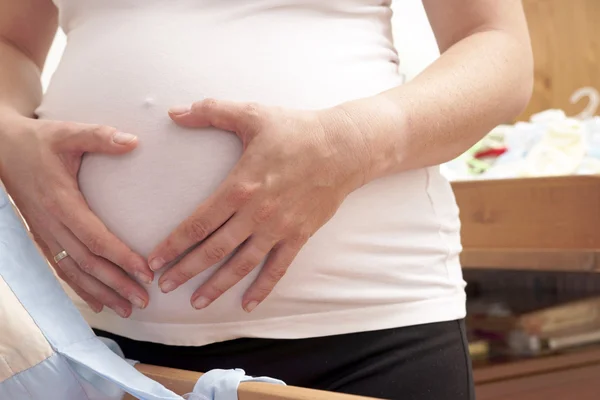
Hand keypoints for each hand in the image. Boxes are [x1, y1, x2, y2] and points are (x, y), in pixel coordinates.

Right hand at [0, 115, 153, 316]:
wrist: (1, 147)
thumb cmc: (40, 141)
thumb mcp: (68, 133)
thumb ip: (101, 137)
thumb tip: (134, 142)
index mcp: (61, 201)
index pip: (96, 238)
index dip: (122, 258)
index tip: (146, 272)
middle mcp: (51, 223)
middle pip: (87, 263)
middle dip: (117, 284)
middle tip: (143, 301)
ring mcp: (44, 233)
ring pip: (73, 272)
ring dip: (101, 292)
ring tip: (127, 309)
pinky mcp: (41, 236)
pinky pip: (61, 268)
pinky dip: (80, 288)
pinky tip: (99, 302)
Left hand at [148, 99, 369, 311]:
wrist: (344, 148)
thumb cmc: (297, 130)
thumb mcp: (252, 114)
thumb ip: (211, 111)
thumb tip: (174, 110)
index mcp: (240, 186)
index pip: (199, 223)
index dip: (174, 244)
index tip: (155, 260)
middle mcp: (256, 214)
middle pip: (214, 250)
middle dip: (186, 270)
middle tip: (163, 286)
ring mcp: (279, 228)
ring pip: (242, 265)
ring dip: (217, 286)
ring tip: (196, 303)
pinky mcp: (299, 236)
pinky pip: (278, 268)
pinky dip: (262, 288)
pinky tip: (247, 304)